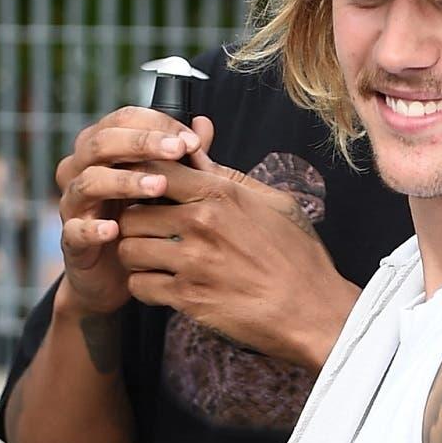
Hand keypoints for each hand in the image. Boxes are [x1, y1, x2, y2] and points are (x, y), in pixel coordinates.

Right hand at [54, 106, 201, 315]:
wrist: (117, 272)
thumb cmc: (143, 217)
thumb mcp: (166, 185)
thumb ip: (181, 156)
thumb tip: (204, 124)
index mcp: (104, 148)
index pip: (123, 119)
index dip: (157, 124)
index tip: (191, 140)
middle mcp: (82, 169)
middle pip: (102, 142)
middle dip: (142, 143)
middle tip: (178, 151)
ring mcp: (73, 204)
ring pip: (89, 182)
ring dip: (124, 181)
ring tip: (158, 186)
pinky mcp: (71, 240)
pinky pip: (75, 230)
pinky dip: (92, 228)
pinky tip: (114, 229)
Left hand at [116, 118, 359, 370]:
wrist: (312, 310)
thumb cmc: (298, 254)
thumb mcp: (273, 202)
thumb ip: (226, 172)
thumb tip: (197, 131)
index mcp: (221, 194)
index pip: (155, 170)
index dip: (142, 178)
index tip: (146, 190)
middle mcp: (201, 224)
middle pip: (132, 211)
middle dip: (135, 219)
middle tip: (148, 228)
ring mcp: (191, 262)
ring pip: (129, 249)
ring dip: (136, 253)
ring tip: (154, 256)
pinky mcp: (187, 299)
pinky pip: (139, 286)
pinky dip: (145, 286)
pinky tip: (163, 284)